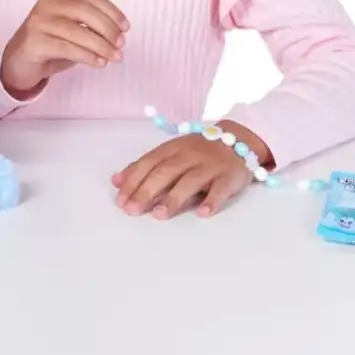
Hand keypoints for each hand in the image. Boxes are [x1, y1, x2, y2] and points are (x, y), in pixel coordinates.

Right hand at [0, 0, 129, 97]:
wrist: (16, 65)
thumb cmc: (49, 47)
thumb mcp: (72, 33)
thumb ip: (91, 29)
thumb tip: (118, 35)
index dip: (112, 11)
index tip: (126, 27)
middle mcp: (47, 6)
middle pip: (85, 11)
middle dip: (108, 28)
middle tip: (121, 44)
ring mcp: (38, 23)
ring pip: (77, 31)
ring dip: (101, 45)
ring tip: (114, 57)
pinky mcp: (33, 42)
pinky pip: (66, 48)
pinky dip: (87, 56)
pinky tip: (98, 63)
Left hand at [111, 123, 272, 218]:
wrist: (238, 139)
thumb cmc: (198, 151)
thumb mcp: (171, 152)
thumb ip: (145, 166)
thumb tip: (116, 181)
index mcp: (173, 148)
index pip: (149, 163)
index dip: (133, 181)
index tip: (120, 200)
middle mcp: (190, 155)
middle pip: (166, 172)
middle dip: (147, 191)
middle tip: (132, 210)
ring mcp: (210, 166)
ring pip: (191, 181)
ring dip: (174, 198)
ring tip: (159, 215)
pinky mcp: (229, 177)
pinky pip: (221, 189)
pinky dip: (212, 201)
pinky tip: (202, 213)